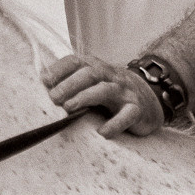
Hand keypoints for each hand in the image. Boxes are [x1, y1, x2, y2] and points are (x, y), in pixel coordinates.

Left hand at [41, 53, 164, 137]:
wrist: (151, 96)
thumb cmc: (112, 91)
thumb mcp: (93, 82)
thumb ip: (71, 82)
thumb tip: (42, 87)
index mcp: (96, 67)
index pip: (76, 61)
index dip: (60, 68)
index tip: (44, 80)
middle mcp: (110, 76)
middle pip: (90, 73)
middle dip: (70, 84)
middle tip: (53, 98)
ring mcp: (124, 92)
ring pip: (105, 90)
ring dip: (85, 97)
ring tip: (69, 108)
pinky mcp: (137, 109)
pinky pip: (127, 115)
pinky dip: (114, 124)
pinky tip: (102, 133)